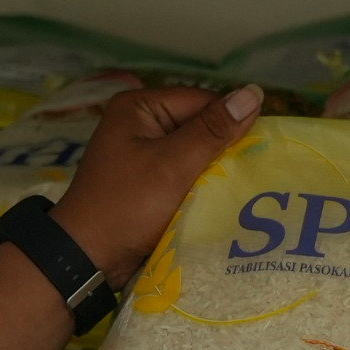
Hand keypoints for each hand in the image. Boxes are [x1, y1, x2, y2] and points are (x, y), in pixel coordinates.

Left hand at [52, 83, 261, 288]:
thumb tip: (254, 92)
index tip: (261, 148)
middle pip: (197, 126)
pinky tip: (220, 199)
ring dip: (214, 171)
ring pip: (193, 154)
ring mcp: (141, 154)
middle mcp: (139, 123)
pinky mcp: (146, 182)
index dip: (230, 122)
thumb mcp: (173, 165)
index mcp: (140, 106)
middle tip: (254, 171)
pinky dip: (200, 186)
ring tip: (242, 186)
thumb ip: (213, 131)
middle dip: (223, 149)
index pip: (201, 101)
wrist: (88, 257)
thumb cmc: (128, 205)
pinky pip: (183, 175)